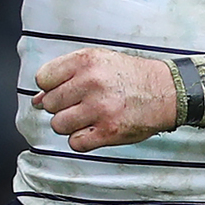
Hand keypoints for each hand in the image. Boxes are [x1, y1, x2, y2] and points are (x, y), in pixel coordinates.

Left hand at [35, 47, 181, 150]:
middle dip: (61, 107)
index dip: (51, 87)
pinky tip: (95, 130)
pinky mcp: (108, 131)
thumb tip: (36, 99)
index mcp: (86, 61)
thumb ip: (66, 76)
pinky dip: (82, 140)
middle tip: (81, 104)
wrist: (167, 92)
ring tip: (88, 118)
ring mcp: (99, 108)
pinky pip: (75, 143)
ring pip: (58, 125)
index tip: (65, 90)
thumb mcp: (99, 63)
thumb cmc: (132, 77)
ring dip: (70, 125)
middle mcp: (91, 83)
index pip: (43, 78)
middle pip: (49, 104)